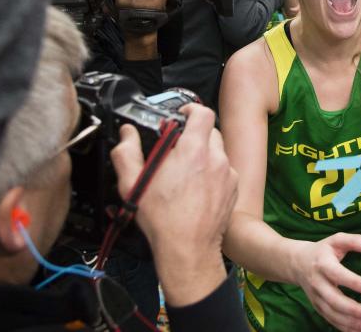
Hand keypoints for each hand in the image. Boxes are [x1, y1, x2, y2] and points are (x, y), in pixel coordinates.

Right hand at [109, 104, 237, 304]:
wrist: (188, 250)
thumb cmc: (163, 220)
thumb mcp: (133, 184)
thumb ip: (126, 152)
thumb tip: (126, 134)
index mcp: (192, 151)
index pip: (202, 112)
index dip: (191, 109)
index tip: (180, 116)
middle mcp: (215, 158)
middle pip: (210, 131)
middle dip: (194, 134)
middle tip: (176, 148)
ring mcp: (227, 174)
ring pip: (218, 151)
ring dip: (203, 154)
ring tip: (185, 171)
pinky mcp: (233, 189)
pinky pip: (224, 170)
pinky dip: (212, 172)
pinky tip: (196, 188)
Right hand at [289, 233, 360, 331]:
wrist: (297, 263)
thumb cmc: (322, 251)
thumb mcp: (336, 240)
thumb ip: (355, 241)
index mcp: (323, 264)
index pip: (339, 275)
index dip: (355, 283)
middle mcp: (318, 283)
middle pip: (335, 300)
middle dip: (354, 310)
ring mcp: (316, 298)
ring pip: (333, 314)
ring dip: (352, 322)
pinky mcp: (317, 307)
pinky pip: (330, 320)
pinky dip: (345, 328)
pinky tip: (359, 330)